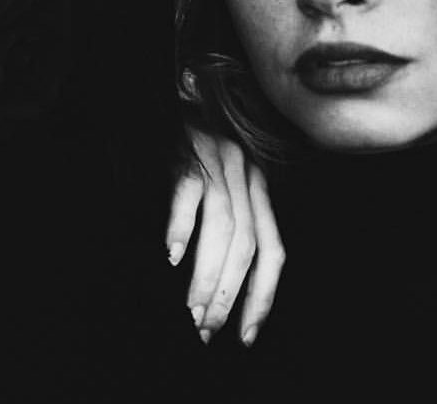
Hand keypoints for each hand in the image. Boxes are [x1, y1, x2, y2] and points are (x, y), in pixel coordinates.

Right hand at [167, 127, 284, 345]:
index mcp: (258, 190)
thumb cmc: (185, 152)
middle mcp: (246, 175)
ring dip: (208, 275)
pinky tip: (171, 257)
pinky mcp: (187, 152)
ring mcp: (218, 161)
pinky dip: (181, 228)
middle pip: (248, 246)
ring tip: (191, 309)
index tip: (246, 335)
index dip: (263, 296)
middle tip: (207, 329)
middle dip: (230, 294)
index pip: (273, 251)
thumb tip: (218, 288)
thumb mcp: (218, 187)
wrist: (164, 100)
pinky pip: (189, 193)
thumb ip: (226, 226)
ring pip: (225, 227)